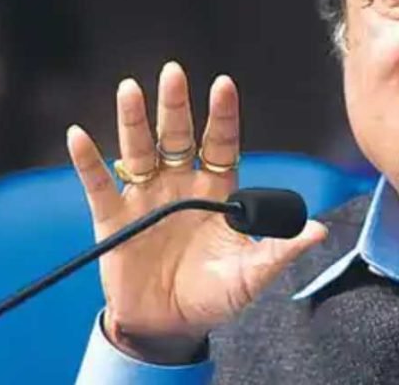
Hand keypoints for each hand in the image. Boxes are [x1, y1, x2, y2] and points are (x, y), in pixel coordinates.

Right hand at [66, 61, 326, 362]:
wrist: (169, 327)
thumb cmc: (214, 296)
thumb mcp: (250, 276)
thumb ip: (279, 252)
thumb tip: (319, 231)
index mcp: (216, 192)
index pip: (220, 143)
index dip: (222, 115)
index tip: (224, 84)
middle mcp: (180, 186)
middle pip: (178, 137)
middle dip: (175, 105)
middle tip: (173, 71)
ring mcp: (145, 199)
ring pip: (138, 151)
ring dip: (133, 121)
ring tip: (129, 89)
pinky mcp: (113, 220)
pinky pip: (98, 185)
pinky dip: (88, 162)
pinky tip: (79, 136)